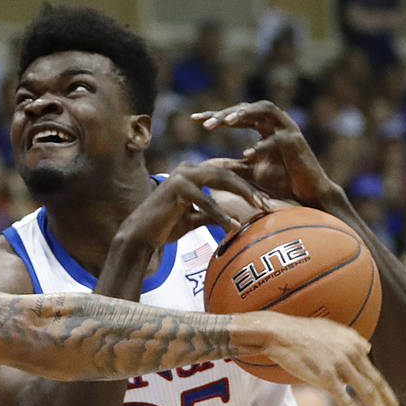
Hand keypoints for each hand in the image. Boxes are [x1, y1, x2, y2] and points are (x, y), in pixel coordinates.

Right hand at [120, 162, 270, 246]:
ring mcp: (181, 177)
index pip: (225, 176)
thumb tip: (232, 219)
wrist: (139, 236)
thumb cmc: (164, 227)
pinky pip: (205, 201)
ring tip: (257, 209)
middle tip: (266, 203)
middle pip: (226, 173)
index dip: (245, 188)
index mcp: (192, 173)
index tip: (263, 203)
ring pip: (220, 180)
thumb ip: (209, 214)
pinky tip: (233, 225)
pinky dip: (221, 214)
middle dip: (249, 188)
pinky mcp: (177, 189)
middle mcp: (187, 169)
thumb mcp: (192, 218)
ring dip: (242, 195)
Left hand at [192, 101, 334, 206]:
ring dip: (246, 114)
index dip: (216, 115)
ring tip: (227, 123)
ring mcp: (288, 130)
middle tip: (206, 123)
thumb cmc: (280, 181)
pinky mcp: (297, 143)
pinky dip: (262, 145)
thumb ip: (230, 166)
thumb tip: (205, 165)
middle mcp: (276, 123)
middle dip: (227, 113)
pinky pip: (278, 139)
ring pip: (266, 110)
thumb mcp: (249, 173)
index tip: (194, 119)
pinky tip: (247, 154)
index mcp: (264, 127)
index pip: (237, 114)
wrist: (306, 195)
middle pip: (248, 108)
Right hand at [253, 312, 401, 405]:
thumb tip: (367, 348)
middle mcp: (353, 354)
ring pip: (367, 393)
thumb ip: (352, 338)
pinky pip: (346, 402)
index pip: (374, 372)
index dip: (385, 390)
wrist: (280, 334)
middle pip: (376, 383)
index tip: (390, 404)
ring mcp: (341, 366)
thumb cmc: (301, 331)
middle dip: (389, 404)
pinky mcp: (327, 378)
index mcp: (355, 344)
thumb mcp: (332, 329)